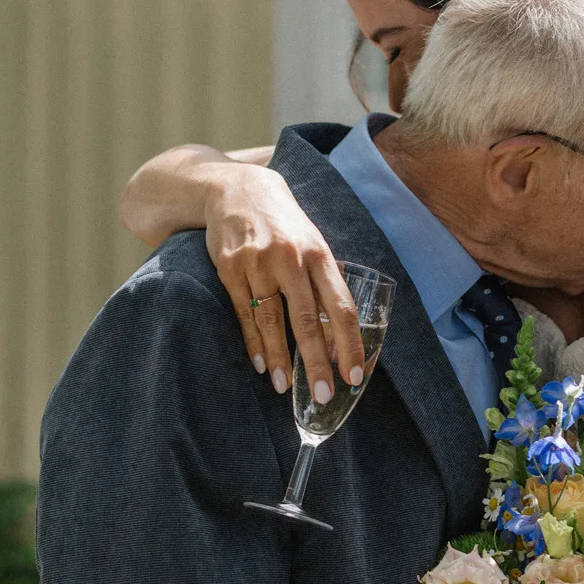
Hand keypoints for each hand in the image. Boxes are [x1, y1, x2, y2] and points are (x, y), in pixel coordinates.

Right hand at [204, 162, 365, 397]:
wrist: (235, 189)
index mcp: (319, 254)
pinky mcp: (229, 268)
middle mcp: (290, 259)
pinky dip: (253, 342)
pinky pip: (242, 313)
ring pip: (270, 321)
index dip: (350, 344)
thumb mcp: (312, 242)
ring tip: (285, 387)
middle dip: (316, 362)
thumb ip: (325, 280)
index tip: (354, 375)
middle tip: (323, 394)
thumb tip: (341, 329)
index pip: (341, 307)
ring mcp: (257, 263)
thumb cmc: (284, 224)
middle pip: (306, 321)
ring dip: (280, 359)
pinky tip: (262, 364)